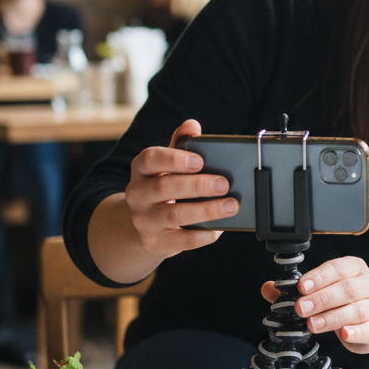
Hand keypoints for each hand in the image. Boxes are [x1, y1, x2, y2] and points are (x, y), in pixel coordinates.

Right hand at [122, 119, 237, 260]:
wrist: (144, 226)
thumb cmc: (164, 187)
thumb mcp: (168, 165)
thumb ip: (181, 143)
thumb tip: (192, 125)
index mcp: (141, 170)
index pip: (150, 159)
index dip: (174, 159)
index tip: (199, 160)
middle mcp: (137, 194)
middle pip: (165, 188)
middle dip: (197, 186)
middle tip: (224, 184)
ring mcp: (144, 220)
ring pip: (174, 215)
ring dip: (206, 210)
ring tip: (231, 205)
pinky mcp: (155, 242)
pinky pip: (181, 241)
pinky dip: (202, 235)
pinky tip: (219, 228)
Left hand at [261, 256, 368, 353]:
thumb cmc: (345, 302)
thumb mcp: (323, 291)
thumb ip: (297, 290)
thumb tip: (268, 288)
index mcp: (354, 269)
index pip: (337, 268)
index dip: (318, 277)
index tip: (301, 287)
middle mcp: (368, 285)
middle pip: (346, 289)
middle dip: (320, 298)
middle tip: (301, 308)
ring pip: (355, 310)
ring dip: (331, 317)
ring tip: (312, 324)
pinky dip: (356, 332)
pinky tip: (344, 333)